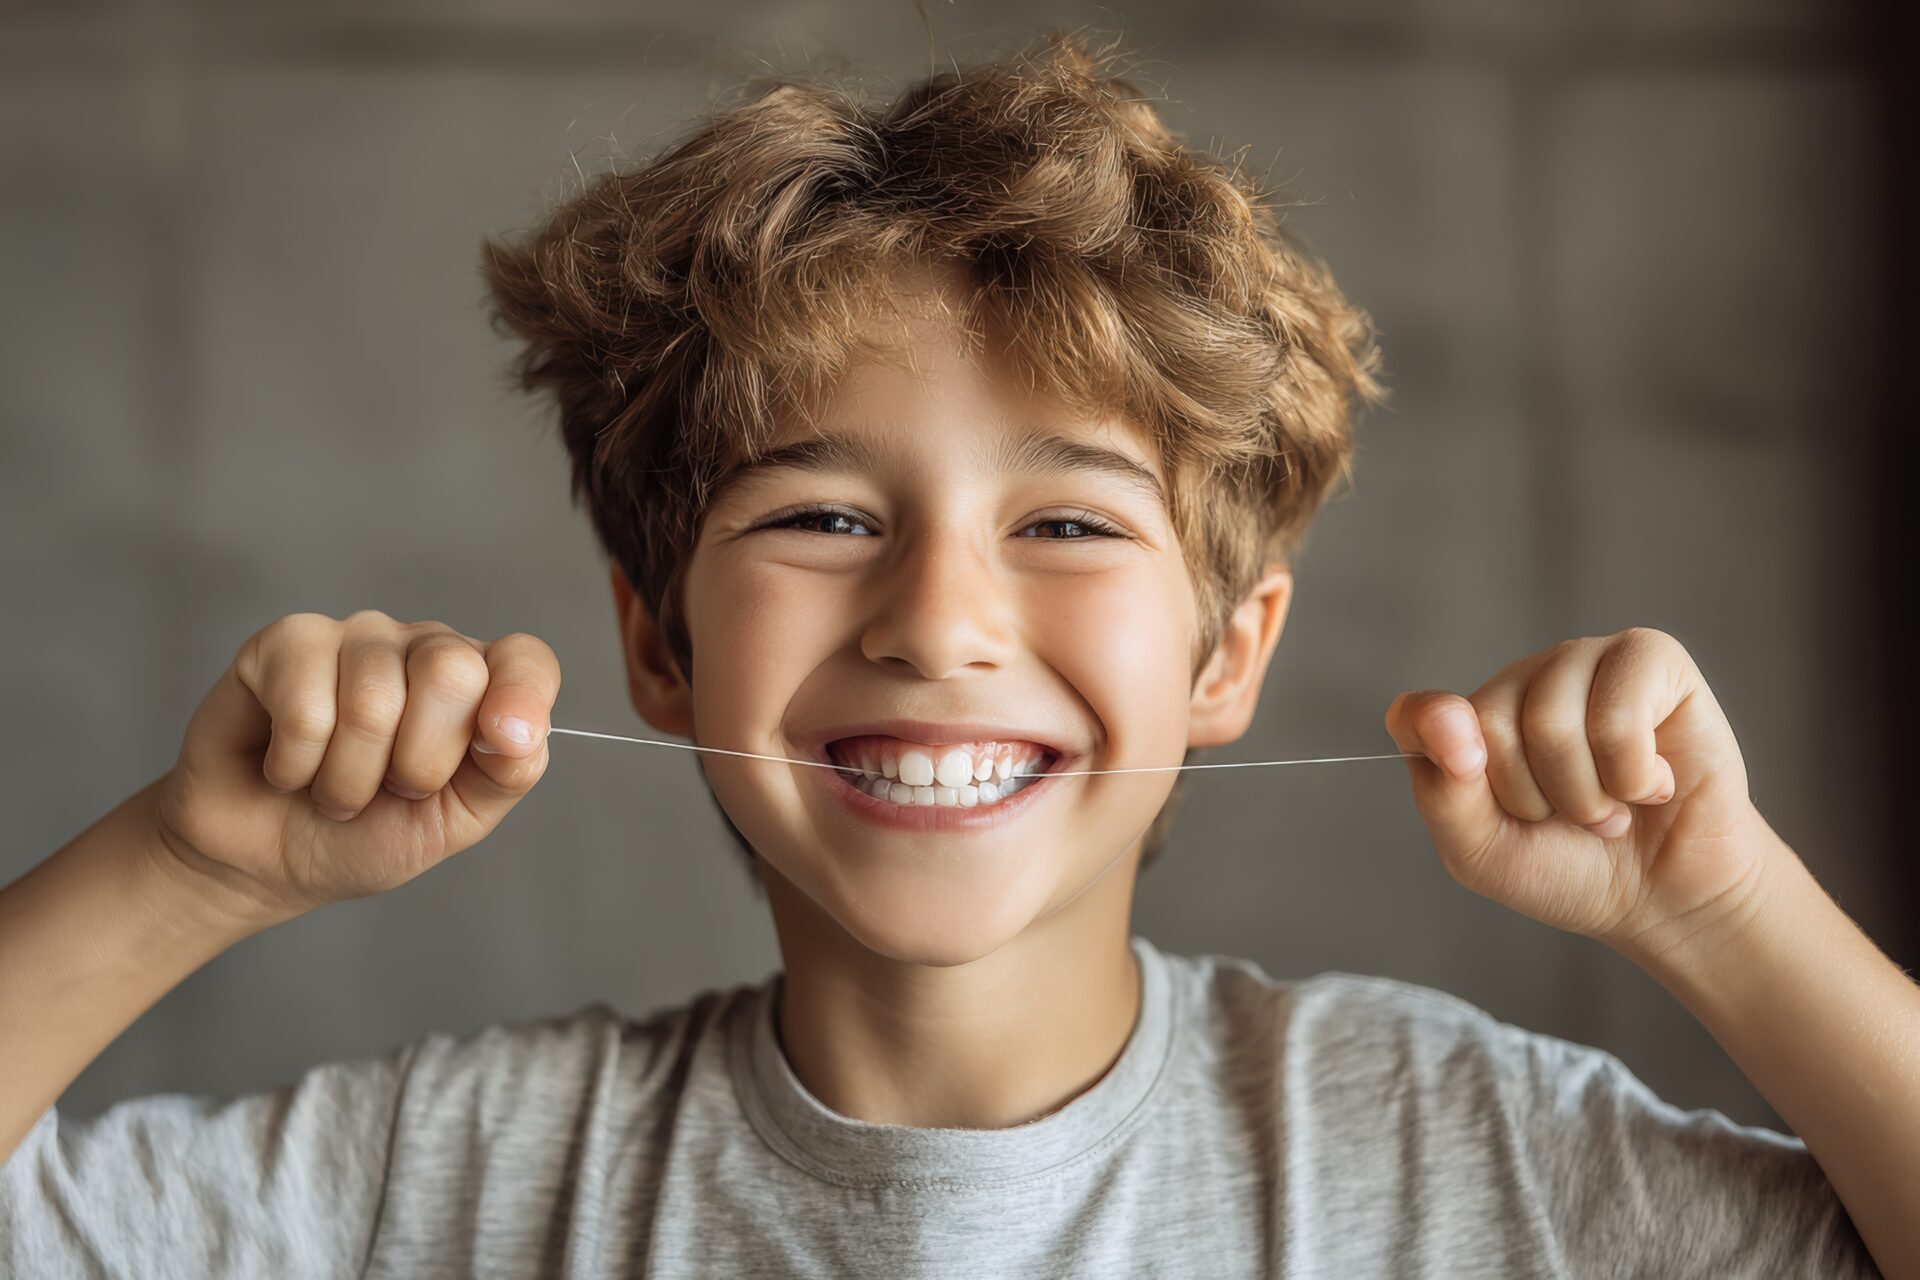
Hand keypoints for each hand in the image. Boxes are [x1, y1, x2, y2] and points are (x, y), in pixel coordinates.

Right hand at [148, 610, 561, 926]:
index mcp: (480, 685)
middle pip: (451, 671)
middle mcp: (424, 646)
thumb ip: (507, 773)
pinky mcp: (286, 642)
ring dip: (348, 780)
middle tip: (390, 787)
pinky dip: (296, 765)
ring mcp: (357, 636)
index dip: (521, 699)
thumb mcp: (456, 820)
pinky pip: (306, 709)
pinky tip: (288, 764)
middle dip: (417, 764)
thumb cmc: (366, 836)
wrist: (266, 863)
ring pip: (373, 703)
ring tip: (332, 785)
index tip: (502, 746)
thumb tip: (520, 733)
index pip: (525, 660)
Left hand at [1383, 626, 1775, 957]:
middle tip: (1570, 817)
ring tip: (1612, 807)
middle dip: (1533, 799)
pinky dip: (1634, 777)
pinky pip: (1618, 716)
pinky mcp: (1650, 659)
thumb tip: (1453, 720)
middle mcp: (1523, 681)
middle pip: (1489, 725)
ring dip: (1586, 796)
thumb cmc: (1570, 868)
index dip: (1437, 742)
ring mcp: (1585, 663)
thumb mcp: (1483, 852)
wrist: (1666, 898)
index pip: (1417, 714)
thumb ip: (1445, 790)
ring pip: (1552, 723)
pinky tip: (1653, 785)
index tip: (1466, 774)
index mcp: (1470, 722)